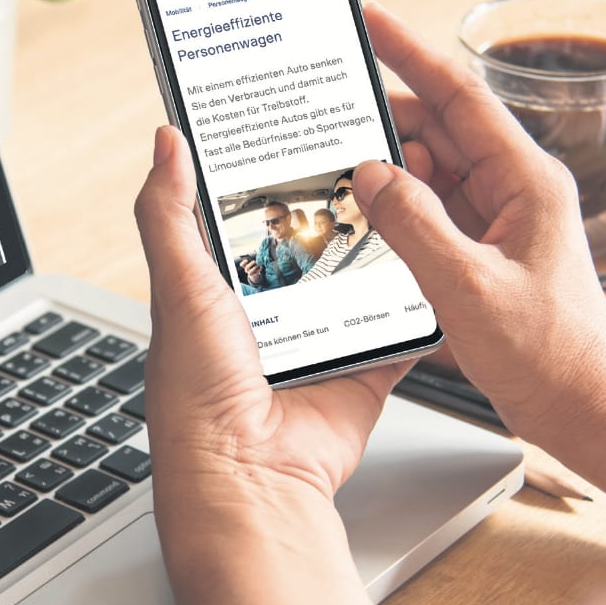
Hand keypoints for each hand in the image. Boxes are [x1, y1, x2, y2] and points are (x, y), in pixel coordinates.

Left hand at [135, 126, 410, 527]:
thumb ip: (169, 213)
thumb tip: (166, 140)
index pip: (248, 215)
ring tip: (414, 195)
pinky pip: (402, 331)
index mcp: (220, 287)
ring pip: (362, 279)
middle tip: (373, 153)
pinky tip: (438, 265)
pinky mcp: (363, 370)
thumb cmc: (198, 394)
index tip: (300, 126)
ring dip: (386, 248)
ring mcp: (321, 340)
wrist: (249, 477)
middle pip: (314, 242)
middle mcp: (272, 311)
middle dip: (341, 206)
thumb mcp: (178, 285)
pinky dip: (421, 306)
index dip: (271, 173)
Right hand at [239, 258, 264, 285]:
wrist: (255, 273)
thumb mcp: (252, 263)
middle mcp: (246, 270)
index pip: (242, 265)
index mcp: (245, 266)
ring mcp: (250, 273)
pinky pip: (256, 273)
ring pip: (250, 272)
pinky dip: (259, 270)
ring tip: (258, 265)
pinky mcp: (254, 275)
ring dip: (254, 268)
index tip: (247, 260)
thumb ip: (253, 260)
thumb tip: (257, 258)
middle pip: (246, 268)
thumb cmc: (253, 266)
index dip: (243, 262)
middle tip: (254, 261)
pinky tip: (261, 267)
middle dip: (251, 264)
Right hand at [351, 4, 605, 443]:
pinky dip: (399, 211)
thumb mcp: (468, 288)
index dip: (411, 52)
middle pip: (441, 131)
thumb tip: (370, 174)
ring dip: (389, 172)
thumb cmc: (551, 356)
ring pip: (433, 174)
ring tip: (338, 173)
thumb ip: (414, 226)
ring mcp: (502, 222)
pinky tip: (366, 218)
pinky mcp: (487, 254)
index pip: (460, 96)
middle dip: (385, 120)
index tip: (371, 21)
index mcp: (527, 181)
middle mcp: (517, 191)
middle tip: (329, 116)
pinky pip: (435, 213)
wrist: (586, 410)